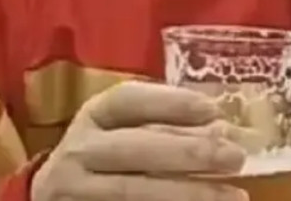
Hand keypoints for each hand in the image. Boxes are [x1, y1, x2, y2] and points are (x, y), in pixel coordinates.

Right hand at [31, 81, 249, 200]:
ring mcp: (74, 192)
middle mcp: (77, 151)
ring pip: (132, 191)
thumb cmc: (104, 157)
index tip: (213, 109)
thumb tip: (221, 130)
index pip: (128, 100)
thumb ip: (166, 128)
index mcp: (92, 116)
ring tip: (234, 195)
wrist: (55, 199)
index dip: (170, 103)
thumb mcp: (123, 133)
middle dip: (188, 152)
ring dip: (188, 194)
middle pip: (134, 149)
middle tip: (236, 157)